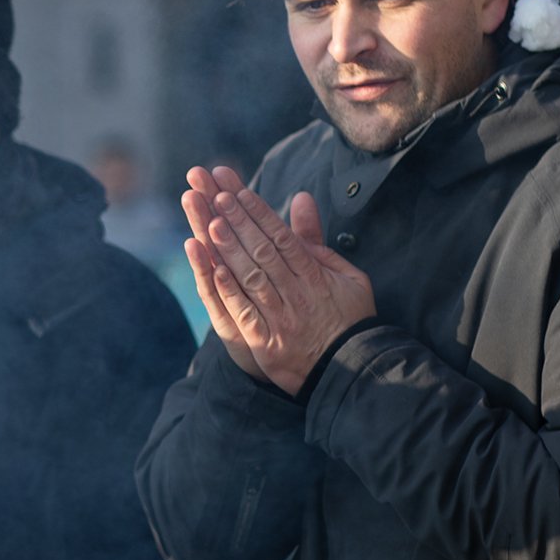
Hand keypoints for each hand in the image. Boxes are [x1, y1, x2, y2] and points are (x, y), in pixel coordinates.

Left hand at [188, 167, 374, 394]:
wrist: (349, 370)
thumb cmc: (347, 317)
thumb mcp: (344, 275)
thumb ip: (316, 238)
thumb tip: (300, 198)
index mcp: (315, 275)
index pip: (282, 236)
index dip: (258, 211)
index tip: (236, 189)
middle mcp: (296, 293)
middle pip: (263, 251)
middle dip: (238, 221)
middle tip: (215, 194)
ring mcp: (280, 318)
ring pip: (252, 278)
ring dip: (230, 250)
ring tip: (210, 222)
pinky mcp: (266, 343)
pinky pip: (246, 313)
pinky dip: (230, 291)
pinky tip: (213, 270)